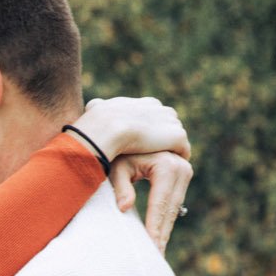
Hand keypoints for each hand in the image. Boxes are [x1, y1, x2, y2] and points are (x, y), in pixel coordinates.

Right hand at [73, 95, 190, 164]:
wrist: (108, 127)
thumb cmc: (97, 123)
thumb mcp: (97, 109)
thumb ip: (99, 108)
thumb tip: (92, 106)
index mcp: (147, 104)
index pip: (157, 118)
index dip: (152, 134)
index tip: (146, 148)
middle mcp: (162, 110)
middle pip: (170, 129)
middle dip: (165, 143)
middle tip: (158, 161)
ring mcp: (172, 123)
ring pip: (176, 141)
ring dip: (171, 154)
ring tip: (162, 169)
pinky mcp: (177, 137)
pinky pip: (183, 151)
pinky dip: (177, 161)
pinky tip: (168, 172)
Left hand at [108, 150, 193, 252]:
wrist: (129, 133)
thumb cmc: (117, 152)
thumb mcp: (116, 168)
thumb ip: (120, 187)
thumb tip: (124, 208)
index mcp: (167, 165)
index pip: (160, 205)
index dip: (155, 228)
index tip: (152, 249)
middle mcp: (181, 166)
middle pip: (170, 209)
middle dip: (162, 234)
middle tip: (156, 259)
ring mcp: (184, 169)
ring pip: (174, 208)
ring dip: (165, 230)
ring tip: (157, 253)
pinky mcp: (182, 174)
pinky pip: (174, 203)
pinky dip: (166, 220)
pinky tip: (159, 238)